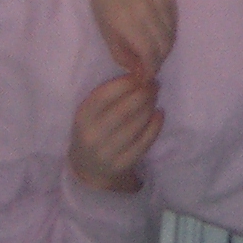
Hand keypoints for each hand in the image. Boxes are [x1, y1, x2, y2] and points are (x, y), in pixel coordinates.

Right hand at [69, 73, 163, 192]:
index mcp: (83, 117)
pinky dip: (155, 126)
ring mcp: (108, 152)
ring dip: (150, 107)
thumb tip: (137, 74)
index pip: (105, 95)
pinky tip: (159, 114)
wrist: (89, 168)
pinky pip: (144, 142)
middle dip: (143, 93)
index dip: (126, 82)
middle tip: (154, 84)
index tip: (140, 74)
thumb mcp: (90, 113)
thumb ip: (108, 96)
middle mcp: (93, 135)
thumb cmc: (93, 131)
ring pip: (136, 124)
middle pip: (124, 109)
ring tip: (155, 97)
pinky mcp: (123, 164)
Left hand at [85, 0, 177, 77]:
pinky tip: (160, 36)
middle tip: (150, 65)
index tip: (147, 76)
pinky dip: (170, 34)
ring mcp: (159, 2)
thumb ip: (120, 53)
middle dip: (158, 61)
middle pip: (163, 46)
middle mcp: (146, 12)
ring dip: (165, 49)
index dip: (151, 68)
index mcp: (127, 21)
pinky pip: (174, 22)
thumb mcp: (105, 30)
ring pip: (171, 36)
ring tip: (155, 52)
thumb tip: (138, 70)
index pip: (149, 52)